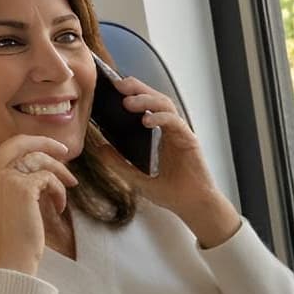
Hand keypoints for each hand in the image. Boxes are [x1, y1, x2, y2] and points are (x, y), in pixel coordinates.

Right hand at [0, 134, 77, 274]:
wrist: (13, 259)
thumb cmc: (15, 239)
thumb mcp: (10, 205)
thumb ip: (17, 184)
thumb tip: (43, 171)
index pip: (8, 148)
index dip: (31, 144)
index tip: (51, 150)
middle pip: (20, 143)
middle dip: (45, 143)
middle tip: (65, 151)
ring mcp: (5, 178)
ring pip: (38, 160)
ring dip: (59, 173)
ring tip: (69, 187)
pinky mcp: (22, 188)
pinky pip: (49, 179)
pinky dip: (59, 191)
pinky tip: (59, 207)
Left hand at [94, 72, 240, 247]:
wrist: (194, 208)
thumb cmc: (172, 195)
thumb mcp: (137, 179)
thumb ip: (119, 164)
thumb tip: (99, 148)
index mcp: (159, 135)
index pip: (145, 106)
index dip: (131, 94)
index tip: (112, 89)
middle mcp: (170, 130)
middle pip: (154, 97)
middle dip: (136, 87)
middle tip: (118, 85)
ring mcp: (180, 133)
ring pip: (164, 104)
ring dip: (146, 98)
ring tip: (128, 102)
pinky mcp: (189, 140)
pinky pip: (174, 121)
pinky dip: (160, 117)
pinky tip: (146, 120)